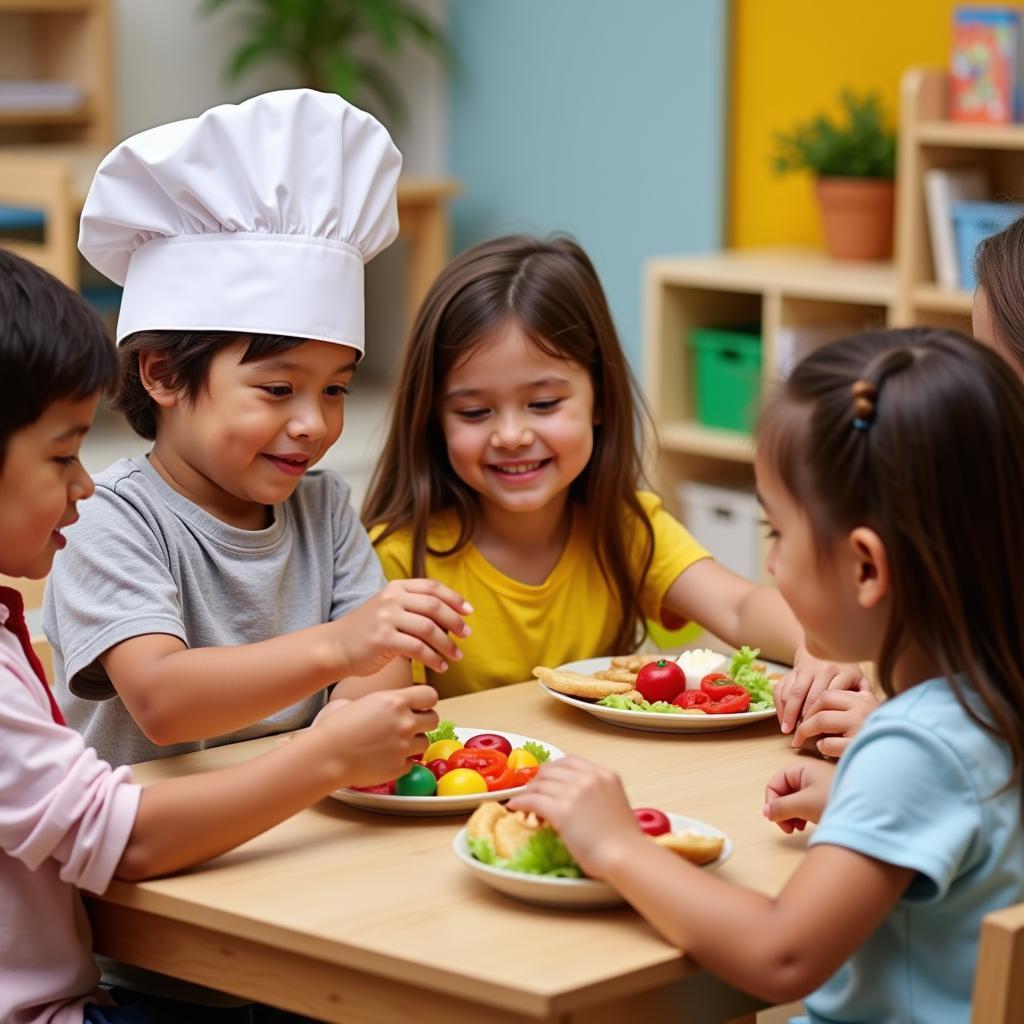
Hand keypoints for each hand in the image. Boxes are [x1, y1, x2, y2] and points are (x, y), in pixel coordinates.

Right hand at [311, 684, 438, 787]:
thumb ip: (378, 701)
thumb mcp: (356, 701)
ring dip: (413, 743)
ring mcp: (404, 746)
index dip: (425, 701)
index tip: (418, 706)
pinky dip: (402, 762)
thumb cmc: (334, 727)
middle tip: (409, 726)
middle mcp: (404, 722)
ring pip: (425, 743)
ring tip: (394, 744)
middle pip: (434, 719)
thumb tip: (379, 705)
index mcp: (395, 701)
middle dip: (424, 722)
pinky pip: (411, 763)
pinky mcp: (399, 767)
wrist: (326, 756)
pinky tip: (385, 758)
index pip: (430, 695)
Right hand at [331, 579, 471, 675]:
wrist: (336, 646)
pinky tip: (440, 667)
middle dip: (455, 622)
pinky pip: (418, 648)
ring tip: (456, 657)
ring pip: (429, 629)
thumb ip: (413, 606)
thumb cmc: (367, 632)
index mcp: (396, 587)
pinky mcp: (383, 639)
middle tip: (467, 635)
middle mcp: (392, 598)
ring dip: (447, 644)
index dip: (454, 599)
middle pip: (434, 606)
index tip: (469, 612)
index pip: (432, 587)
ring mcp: (386, 617)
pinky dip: (433, 659)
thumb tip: (450, 615)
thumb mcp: (388, 608)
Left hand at [507, 757, 646, 878]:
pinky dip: (520, 802)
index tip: (545, 780)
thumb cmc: (623, 840)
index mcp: (604, 774)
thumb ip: (596, 793)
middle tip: (533, 795)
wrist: (625, 856)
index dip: (553, 770)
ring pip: (539, 785)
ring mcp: (574, 792)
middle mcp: (589, 777)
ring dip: (529, 794)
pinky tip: (515, 808)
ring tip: (526, 808)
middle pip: (551, 770)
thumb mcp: (614, 803)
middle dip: (538, 781)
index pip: (570, 761)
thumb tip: (573, 798)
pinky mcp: (561, 809)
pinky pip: (532, 800)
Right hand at [763, 760, 834, 833]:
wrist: (869, 809)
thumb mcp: (803, 804)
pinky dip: (801, 816)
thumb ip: (781, 808)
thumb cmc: (836, 799)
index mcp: (801, 769)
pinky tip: (806, 825)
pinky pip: (805, 805)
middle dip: (782, 811)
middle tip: (787, 828)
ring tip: (797, 828)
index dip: (771, 802)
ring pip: (794, 800)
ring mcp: (818, 786)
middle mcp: (808, 775)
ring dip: (791, 815)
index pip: (775, 783)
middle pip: (784, 792)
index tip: (775, 819)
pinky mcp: (825, 798)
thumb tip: (765, 812)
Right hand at [775, 646, 869, 735]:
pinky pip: (781, 687)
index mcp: (843, 673)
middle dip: (803, 718)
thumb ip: (864, 693)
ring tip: (787, 730)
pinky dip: (779, 704)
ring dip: (788, 713)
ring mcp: (806, 668)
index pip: (830, 697)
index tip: (819, 732)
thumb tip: (868, 712)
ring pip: (794, 693)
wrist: (826, 645)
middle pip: (810, 697)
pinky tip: (781, 718)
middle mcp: (823, 669)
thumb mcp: (859, 679)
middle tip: (800, 735)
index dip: (823, 716)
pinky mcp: (792, 670)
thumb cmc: (845, 670)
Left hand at [791, 689, 879, 756]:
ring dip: (807, 730)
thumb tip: (820, 709)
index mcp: (864, 699)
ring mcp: (860, 726)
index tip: (804, 715)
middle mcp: (862, 709)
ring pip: (821, 720)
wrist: (909, 754)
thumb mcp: (871, 715)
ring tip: (801, 740)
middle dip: (804, 716)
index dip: (812, 705)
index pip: (829, 694)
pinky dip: (822, 747)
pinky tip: (825, 750)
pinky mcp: (856, 746)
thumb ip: (852, 708)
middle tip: (796, 730)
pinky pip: (828, 744)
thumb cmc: (885, 736)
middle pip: (821, 702)